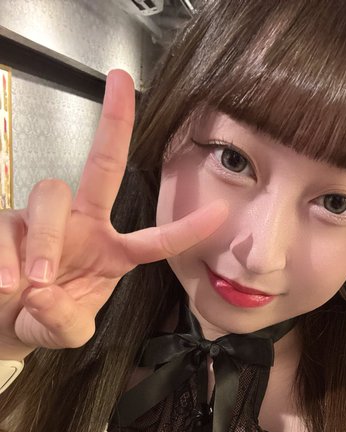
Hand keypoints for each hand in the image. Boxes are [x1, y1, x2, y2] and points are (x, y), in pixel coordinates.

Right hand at [0, 70, 227, 358]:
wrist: (4, 323)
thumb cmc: (46, 319)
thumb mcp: (68, 332)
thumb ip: (66, 321)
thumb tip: (45, 293)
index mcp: (112, 251)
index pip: (155, 239)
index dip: (185, 229)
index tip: (220, 211)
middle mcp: (82, 225)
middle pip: (101, 166)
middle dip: (116, 120)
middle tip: (122, 83)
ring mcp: (43, 219)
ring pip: (51, 197)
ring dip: (47, 241)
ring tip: (37, 282)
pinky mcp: (7, 224)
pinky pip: (7, 228)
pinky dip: (5, 256)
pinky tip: (5, 283)